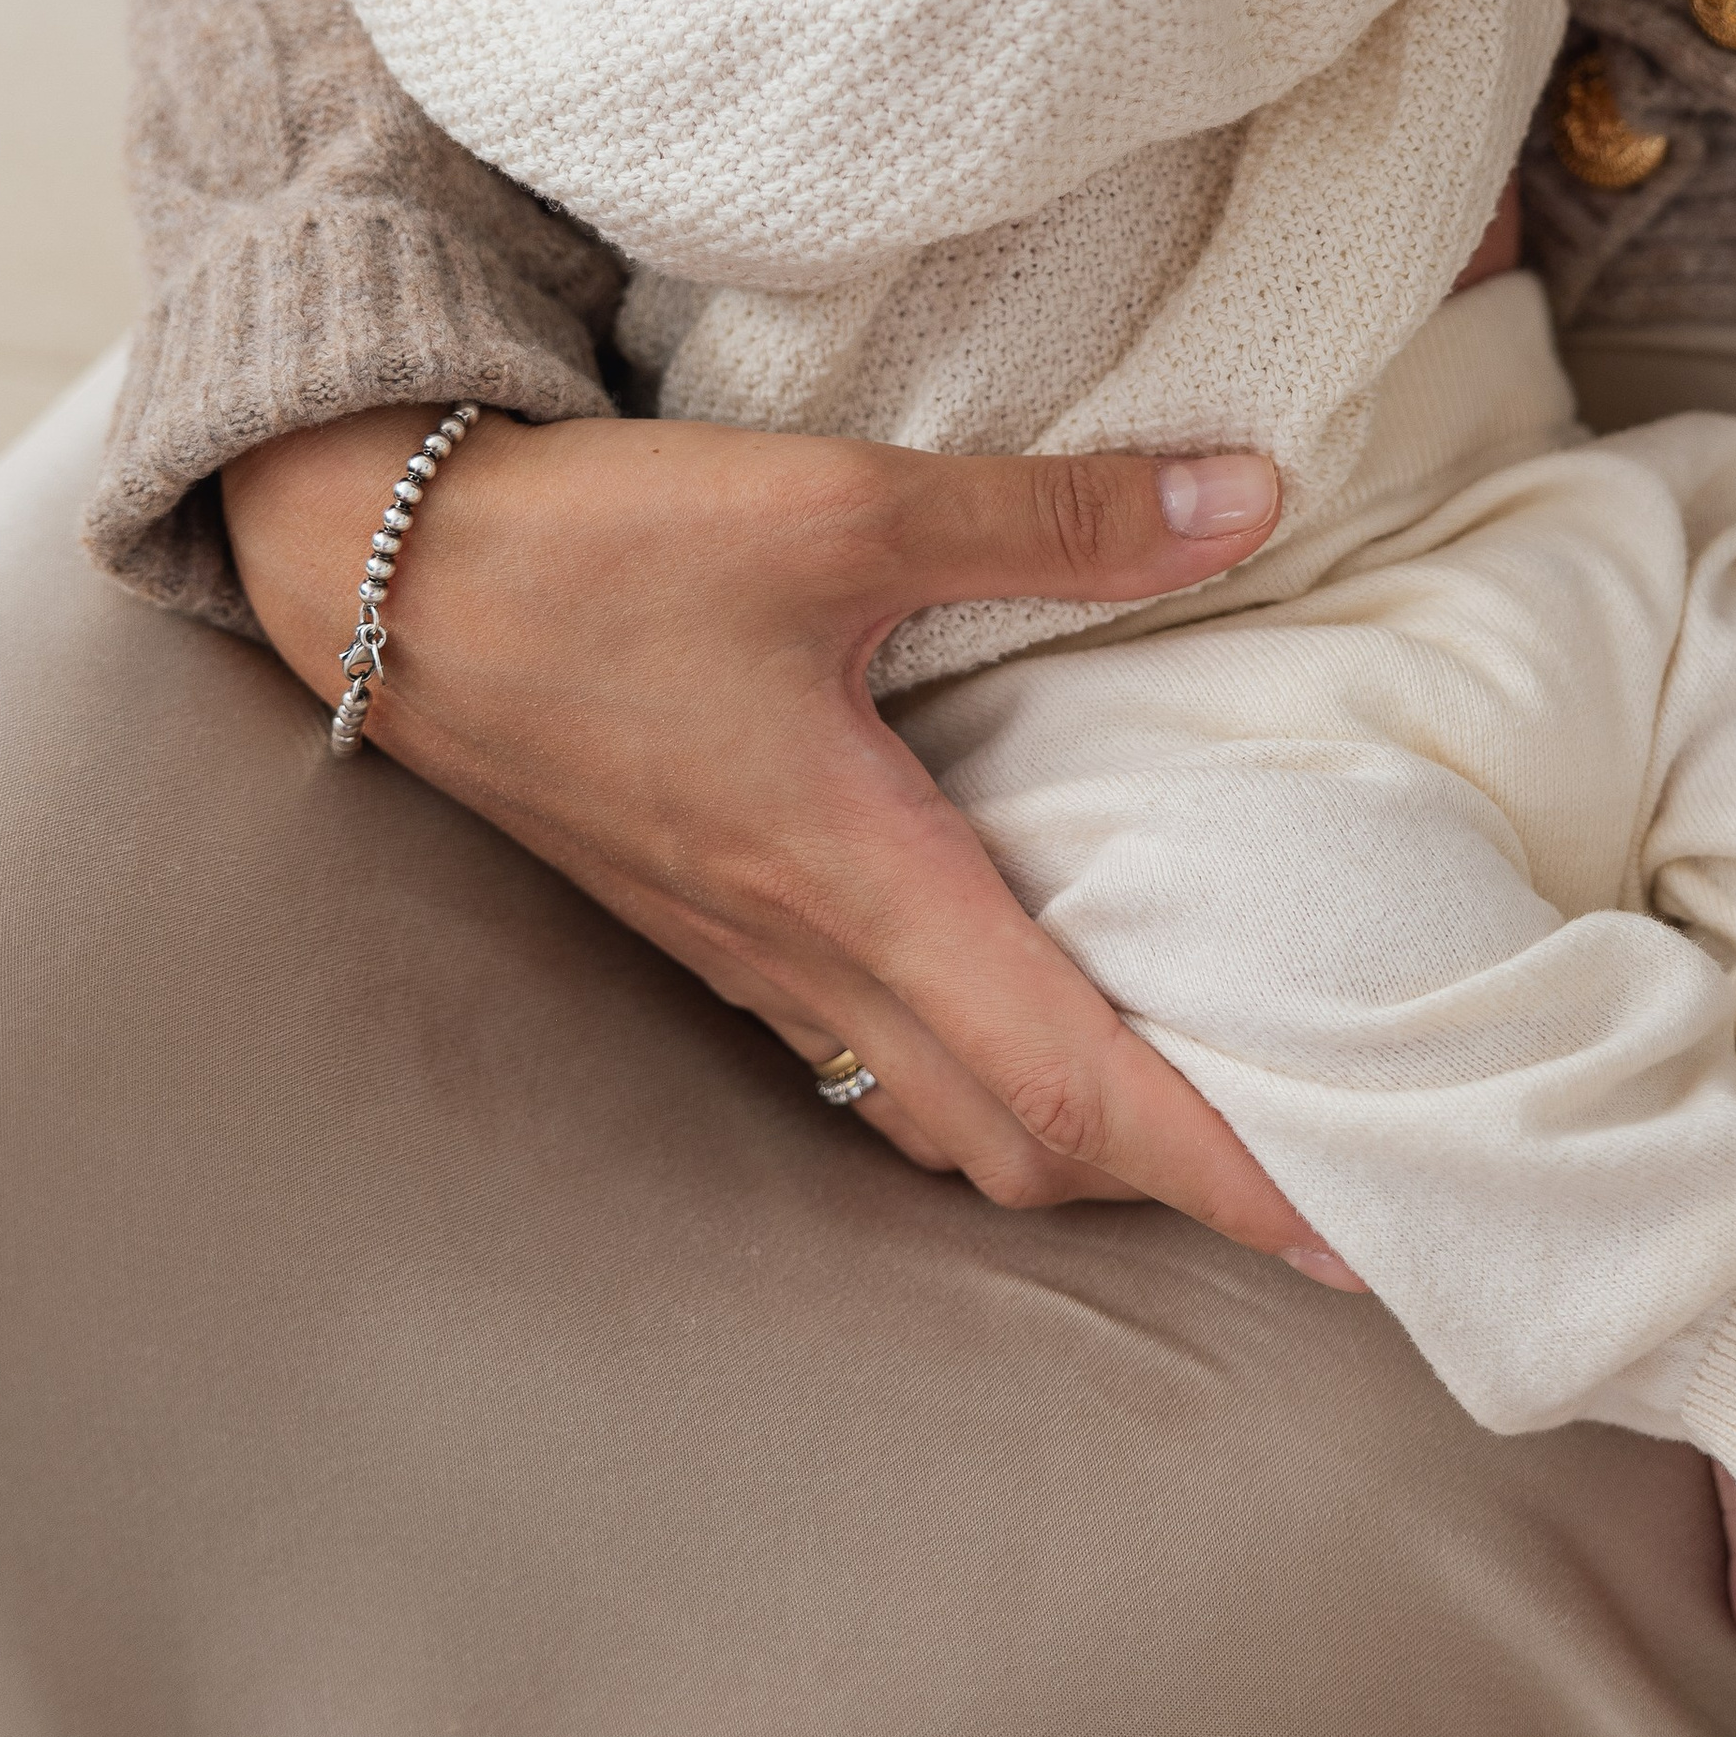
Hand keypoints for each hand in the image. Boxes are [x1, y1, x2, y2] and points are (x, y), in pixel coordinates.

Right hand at [224, 407, 1361, 1278]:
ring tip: (1193, 1117)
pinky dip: (971, 1081)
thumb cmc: (601, 547)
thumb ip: (1049, 517)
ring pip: (936, 1116)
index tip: (1352, 1239)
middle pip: (1020, 1144)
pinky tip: (1019, 1015)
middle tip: (1317, 1178)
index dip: (1224, 1174)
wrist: (383, 575)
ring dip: (1068, 1141)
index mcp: (865, 884)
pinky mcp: (707, 922)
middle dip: (1172, 1186)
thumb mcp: (834, 504)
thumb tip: (1248, 497)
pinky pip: (865, 1059)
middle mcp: (811, 955)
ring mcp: (748, 956)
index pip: (1078, 1085)